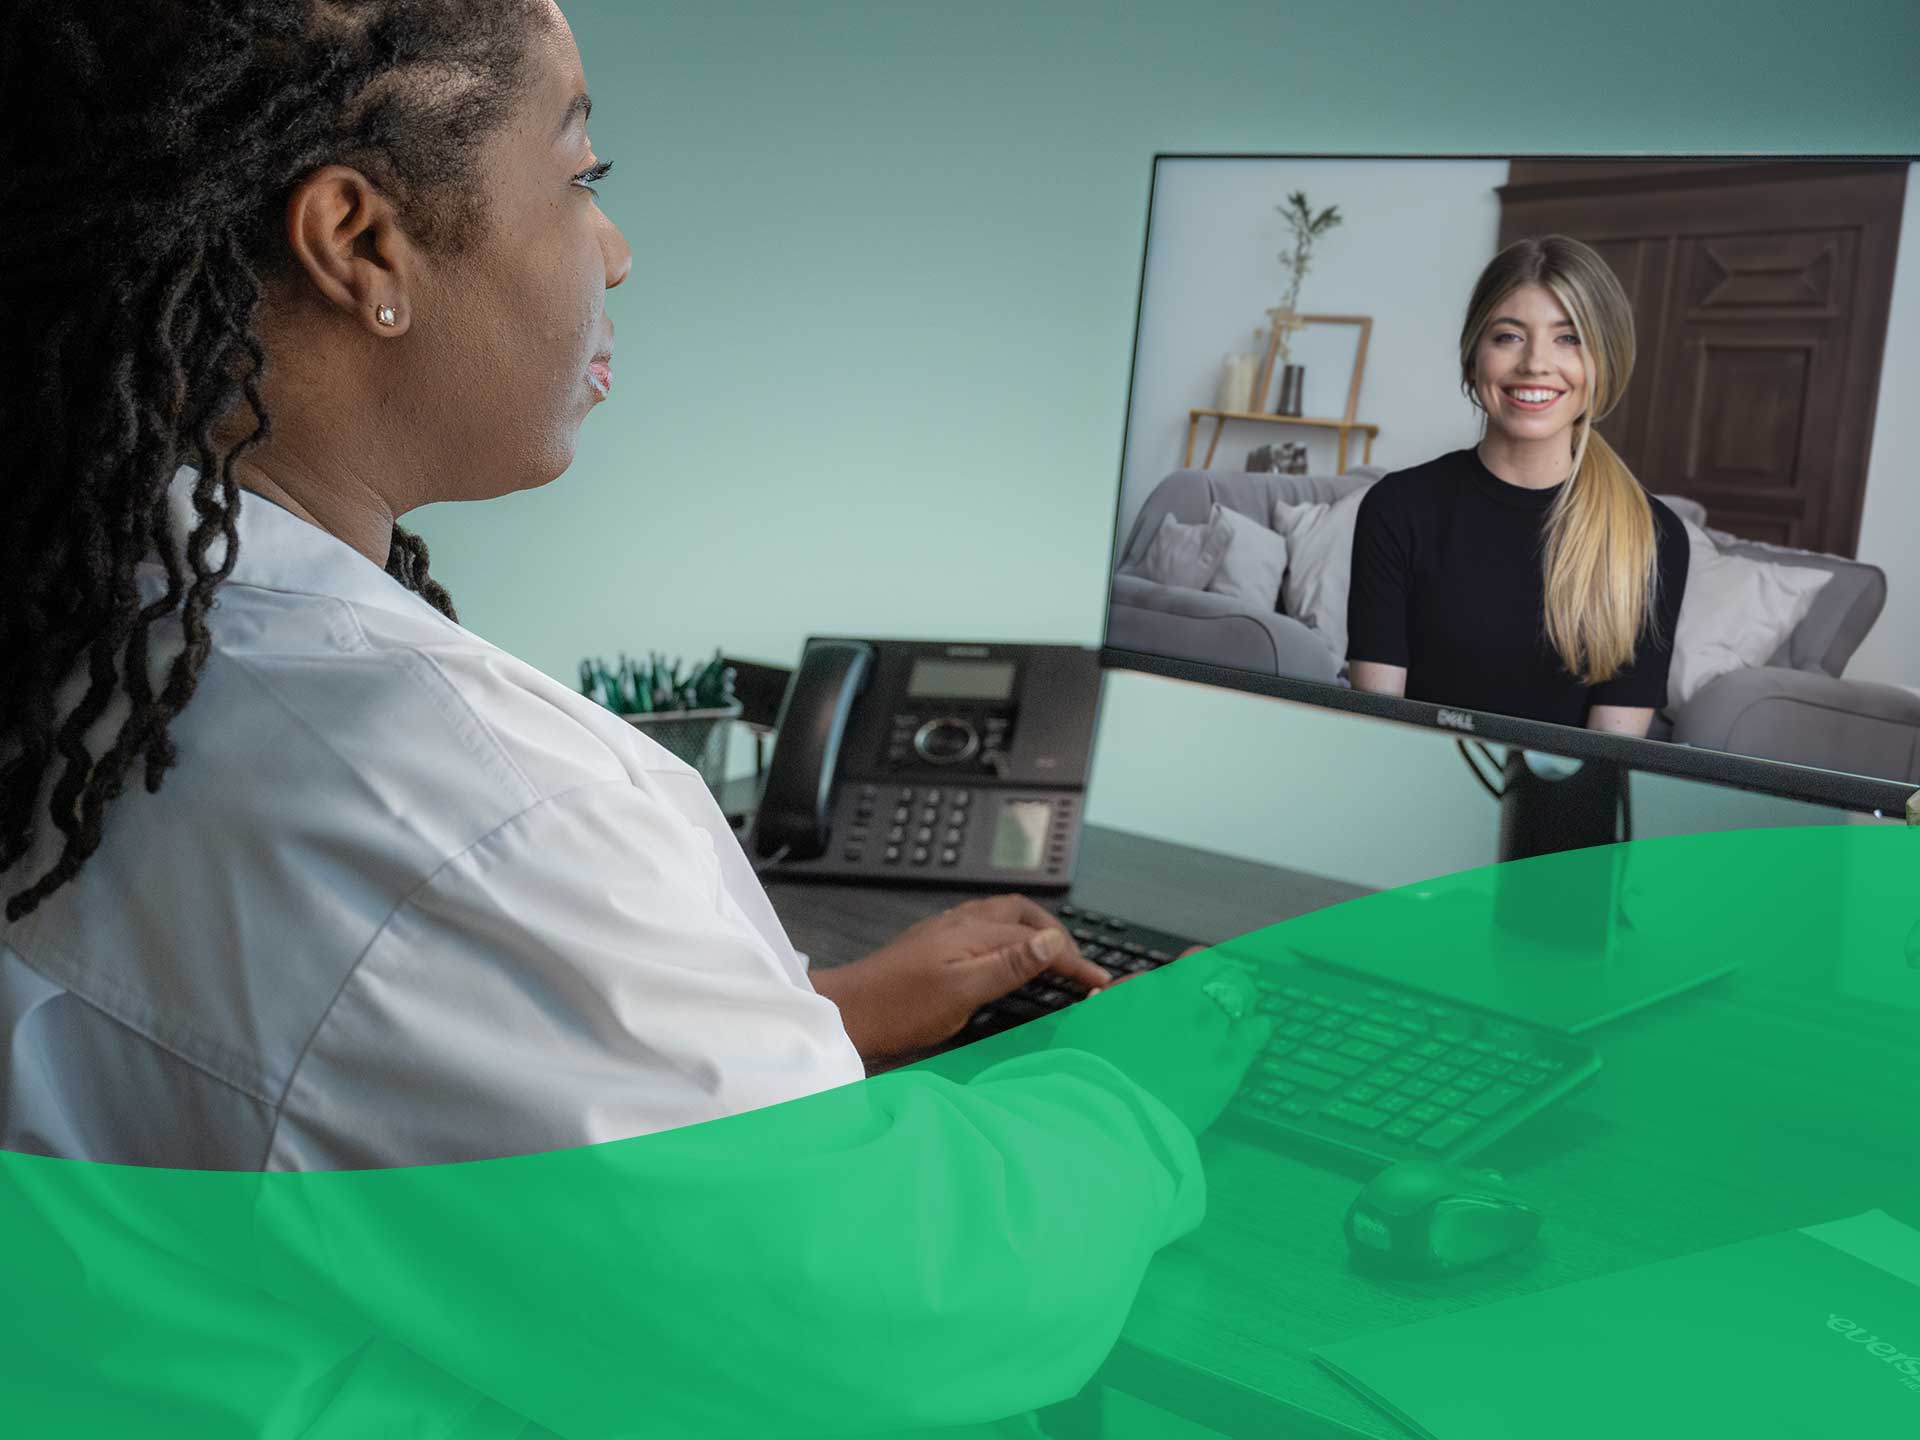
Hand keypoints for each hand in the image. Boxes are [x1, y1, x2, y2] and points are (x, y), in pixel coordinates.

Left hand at [813, 895, 1111, 1056]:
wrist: (849, 1010)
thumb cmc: (897, 1007)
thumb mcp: (962, 993)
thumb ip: (1008, 965)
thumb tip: (1051, 942)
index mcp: (973, 932)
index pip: (1039, 939)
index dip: (1073, 959)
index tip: (1097, 980)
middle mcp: (961, 923)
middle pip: (1023, 914)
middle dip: (1057, 933)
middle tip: (1077, 963)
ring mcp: (945, 931)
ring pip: (1002, 916)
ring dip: (1032, 930)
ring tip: (1050, 954)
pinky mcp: (933, 944)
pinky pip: (983, 926)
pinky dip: (1008, 936)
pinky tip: (1003, 955)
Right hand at [1049, 948, 1272, 1135]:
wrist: (1108, 1113)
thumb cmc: (1088, 1073)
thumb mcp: (1083, 1026)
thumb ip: (1102, 1008)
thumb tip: (1104, 999)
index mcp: (1151, 989)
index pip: (1192, 962)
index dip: (1196, 969)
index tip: (1195, 978)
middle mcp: (1185, 1002)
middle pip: (1221, 970)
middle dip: (1223, 976)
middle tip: (1223, 986)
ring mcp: (1210, 1030)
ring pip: (1242, 993)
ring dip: (1242, 996)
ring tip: (1242, 1006)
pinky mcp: (1228, 1062)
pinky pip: (1257, 1032)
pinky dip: (1257, 1027)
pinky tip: (1256, 1029)